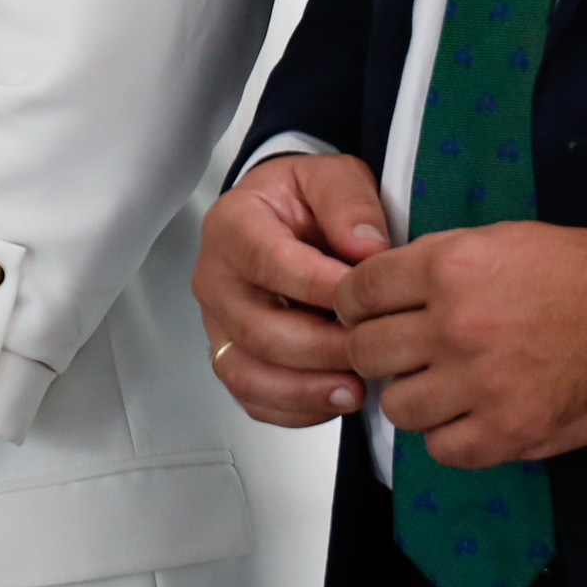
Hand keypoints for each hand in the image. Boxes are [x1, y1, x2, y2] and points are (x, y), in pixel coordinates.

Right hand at [196, 152, 392, 425]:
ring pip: (246, 371)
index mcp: (232, 225)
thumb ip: (350, 202)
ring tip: (356, 390)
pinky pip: (252, 397)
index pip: (266, 261)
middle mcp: (215, 277)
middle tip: (371, 353)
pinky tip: (334, 400)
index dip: (317, 287)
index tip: (365, 302)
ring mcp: (219, 323)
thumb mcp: (332, 177)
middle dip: (320, 349)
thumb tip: (367, 247)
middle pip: (255, 328)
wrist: (287, 218)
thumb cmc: (306, 201)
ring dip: (304, 389)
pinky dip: (293, 409)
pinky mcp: (232, 355)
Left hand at [336, 221, 586, 466]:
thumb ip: (434, 261)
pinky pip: (443, 450)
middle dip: (375, 352)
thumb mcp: (496, 240)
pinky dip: (449, 438)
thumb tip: (382, 290)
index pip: (358, 293)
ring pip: (397, 406)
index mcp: (447, 268)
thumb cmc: (579, 273)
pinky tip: (467, 419)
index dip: (354, 306)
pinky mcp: (509, 429)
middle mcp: (454, 325)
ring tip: (437, 388)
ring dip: (412, 398)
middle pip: (365, 351)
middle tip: (398, 354)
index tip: (363, 315)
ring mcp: (480, 382)